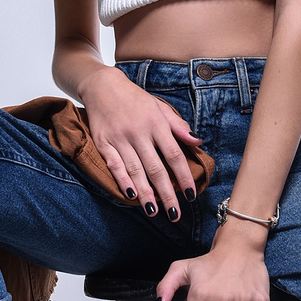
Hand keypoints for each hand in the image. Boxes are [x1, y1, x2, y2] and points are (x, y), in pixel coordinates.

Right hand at [80, 67, 202, 222]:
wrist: (103, 86)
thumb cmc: (135, 99)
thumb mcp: (160, 108)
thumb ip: (178, 126)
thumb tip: (198, 142)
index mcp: (156, 124)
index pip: (174, 155)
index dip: (184, 176)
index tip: (191, 194)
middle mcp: (139, 133)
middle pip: (156, 168)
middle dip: (167, 194)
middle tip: (175, 214)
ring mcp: (119, 138)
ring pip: (135, 170)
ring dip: (145, 193)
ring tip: (154, 211)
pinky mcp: (103, 142)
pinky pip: (114, 165)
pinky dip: (122, 181)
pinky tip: (131, 195)